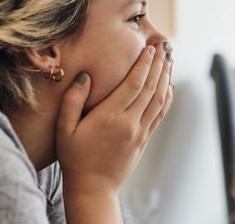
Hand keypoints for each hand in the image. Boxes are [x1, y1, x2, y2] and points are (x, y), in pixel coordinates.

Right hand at [56, 43, 173, 195]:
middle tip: (165, 46)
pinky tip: (169, 86)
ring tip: (169, 60)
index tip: (150, 48)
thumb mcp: (64, 128)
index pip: (133, 84)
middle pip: (150, 88)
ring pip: (159, 100)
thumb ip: (72, 100)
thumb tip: (85, 76)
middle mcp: (129, 123)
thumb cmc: (74, 157)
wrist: (93, 187)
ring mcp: (139, 132)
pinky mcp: (144, 140)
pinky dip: (167, 98)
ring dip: (166, 78)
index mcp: (109, 117)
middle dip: (159, 65)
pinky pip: (159, 114)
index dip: (144, 64)